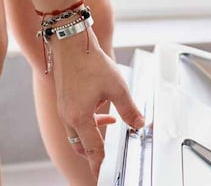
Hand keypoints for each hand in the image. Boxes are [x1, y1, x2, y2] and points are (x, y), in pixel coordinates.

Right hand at [51, 29, 144, 177]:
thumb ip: (129, 109)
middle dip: (94, 152)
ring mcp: (64, 109)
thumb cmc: (91, 63)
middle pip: (81, 145)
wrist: (72, 45)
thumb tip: (139, 124)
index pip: (92, 148)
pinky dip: (89, 123)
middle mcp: (68, 116)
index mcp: (79, 117)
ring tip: (111, 127)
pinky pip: (75, 121)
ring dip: (93, 136)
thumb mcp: (118, 88)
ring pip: (77, 134)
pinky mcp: (65, 101)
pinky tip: (104, 114)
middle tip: (107, 157)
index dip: (100, 162)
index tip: (103, 173)